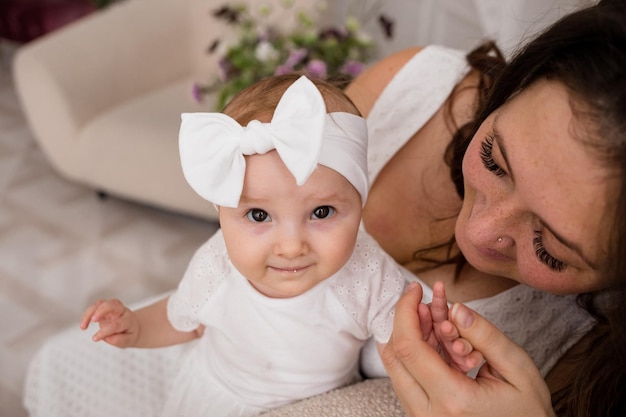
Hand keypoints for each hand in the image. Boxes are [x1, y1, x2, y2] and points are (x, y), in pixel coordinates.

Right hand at [80, 299, 139, 347]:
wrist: (134, 326)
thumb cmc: (129, 333)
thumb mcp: (129, 340)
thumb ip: (119, 340)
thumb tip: (107, 337)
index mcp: (128, 320)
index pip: (116, 324)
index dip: (104, 331)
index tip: (95, 338)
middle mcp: (121, 311)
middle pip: (111, 305)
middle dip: (101, 311)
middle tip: (93, 320)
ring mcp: (114, 306)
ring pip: (101, 303)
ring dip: (90, 312)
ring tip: (83, 326)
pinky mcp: (106, 306)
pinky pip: (96, 305)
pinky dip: (87, 313)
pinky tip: (84, 323)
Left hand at [382, 282, 555, 416]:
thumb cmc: (528, 411)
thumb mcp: (517, 369)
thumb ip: (486, 336)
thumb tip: (455, 308)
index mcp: (452, 399)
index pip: (409, 346)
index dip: (406, 310)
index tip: (416, 289)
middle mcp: (427, 413)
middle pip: (393, 355)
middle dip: (406, 320)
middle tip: (427, 302)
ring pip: (395, 367)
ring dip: (410, 336)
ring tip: (437, 321)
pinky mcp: (420, 416)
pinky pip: (405, 379)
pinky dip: (415, 354)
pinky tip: (437, 341)